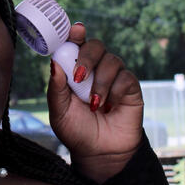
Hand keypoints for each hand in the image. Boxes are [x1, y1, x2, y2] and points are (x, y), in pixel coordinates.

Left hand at [47, 23, 143, 179]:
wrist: (100, 153)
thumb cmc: (77, 131)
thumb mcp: (59, 112)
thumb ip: (56, 88)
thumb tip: (54, 63)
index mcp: (75, 71)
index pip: (76, 45)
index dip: (75, 34)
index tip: (75, 31)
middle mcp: (95, 70)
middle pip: (95, 45)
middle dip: (87, 58)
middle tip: (80, 77)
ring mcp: (114, 77)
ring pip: (111, 60)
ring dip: (101, 82)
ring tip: (95, 104)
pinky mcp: (130, 87)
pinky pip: (125, 77)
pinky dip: (116, 91)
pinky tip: (110, 107)